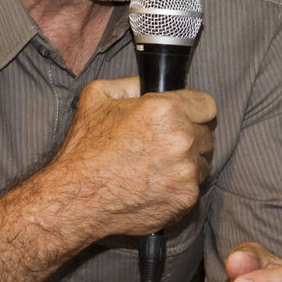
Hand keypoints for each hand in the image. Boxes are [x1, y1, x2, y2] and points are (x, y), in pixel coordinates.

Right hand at [43, 76, 215, 240]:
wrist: (75, 199)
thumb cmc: (85, 149)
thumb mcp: (98, 96)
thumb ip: (131, 82)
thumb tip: (150, 82)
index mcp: (166, 110)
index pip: (207, 105)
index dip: (194, 109)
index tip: (184, 117)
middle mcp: (182, 139)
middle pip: (206, 134)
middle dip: (189, 136)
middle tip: (162, 144)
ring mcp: (186, 172)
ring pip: (203, 161)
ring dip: (187, 162)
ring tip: (156, 166)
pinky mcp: (185, 199)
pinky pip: (194, 187)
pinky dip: (179, 186)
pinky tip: (155, 184)